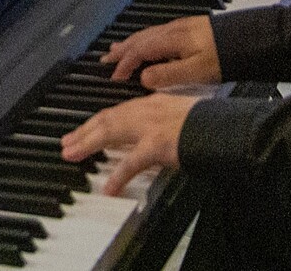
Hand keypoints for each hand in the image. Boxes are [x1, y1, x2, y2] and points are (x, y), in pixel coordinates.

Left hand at [60, 93, 200, 196]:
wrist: (224, 127)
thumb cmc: (208, 124)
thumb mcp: (179, 116)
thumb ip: (161, 123)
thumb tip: (147, 136)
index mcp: (152, 103)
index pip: (117, 111)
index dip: (96, 121)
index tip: (82, 129)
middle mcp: (147, 110)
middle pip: (107, 119)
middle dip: (83, 130)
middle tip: (66, 142)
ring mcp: (151, 126)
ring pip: (110, 132)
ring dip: (88, 143)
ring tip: (72, 154)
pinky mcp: (157, 145)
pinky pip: (132, 162)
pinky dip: (118, 175)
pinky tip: (109, 187)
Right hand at [102, 15, 222, 88]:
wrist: (248, 39)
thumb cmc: (223, 57)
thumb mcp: (197, 72)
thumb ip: (168, 75)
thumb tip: (143, 79)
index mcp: (170, 40)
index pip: (140, 51)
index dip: (125, 64)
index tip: (114, 78)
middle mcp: (171, 31)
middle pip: (139, 39)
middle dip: (122, 50)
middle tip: (105, 60)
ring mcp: (179, 28)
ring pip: (147, 34)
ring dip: (130, 43)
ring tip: (117, 50)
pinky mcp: (188, 28)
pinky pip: (156, 33)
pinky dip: (144, 40)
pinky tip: (146, 44)